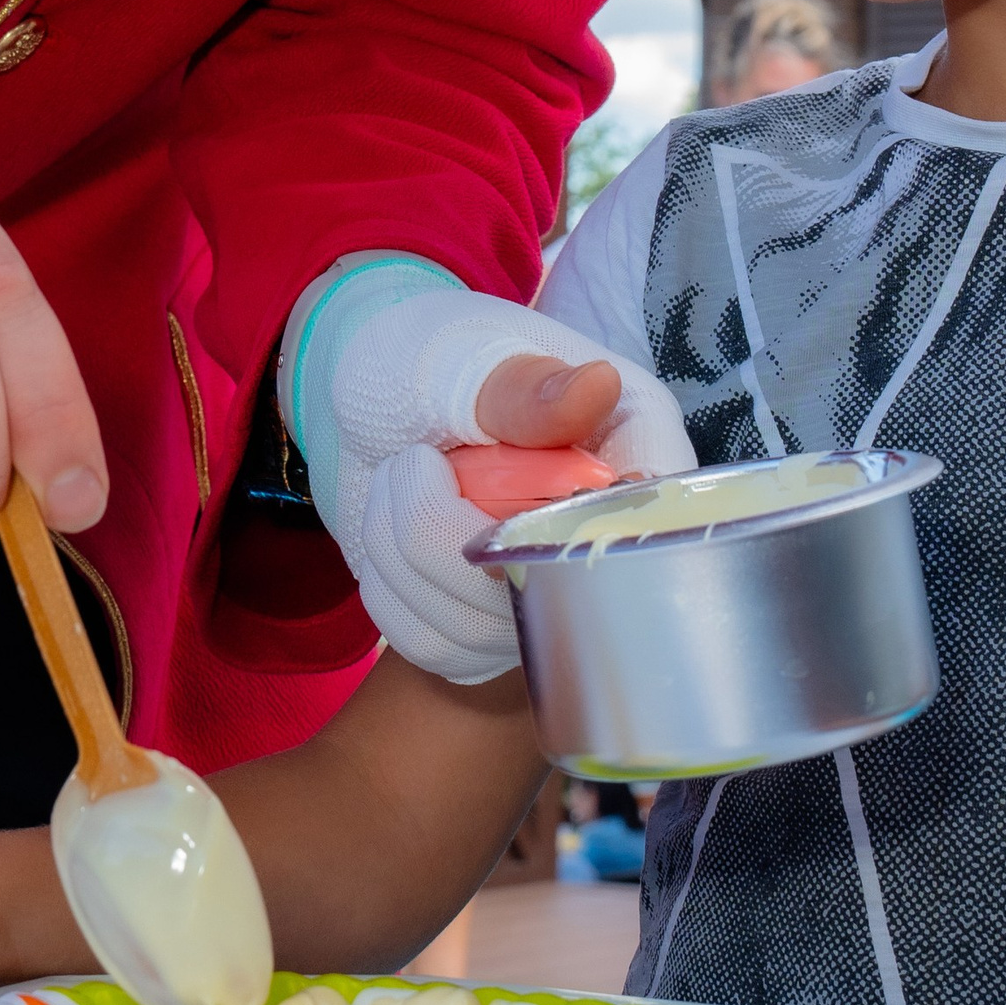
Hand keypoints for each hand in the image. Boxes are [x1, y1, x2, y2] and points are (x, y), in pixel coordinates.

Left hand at [292, 269, 694, 682]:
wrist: (352, 390)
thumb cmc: (419, 354)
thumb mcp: (459, 357)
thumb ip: (520, 387)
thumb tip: (599, 388)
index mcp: (629, 438)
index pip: (652, 514)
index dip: (583, 533)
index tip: (501, 510)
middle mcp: (602, 522)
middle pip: (557, 594)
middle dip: (451, 541)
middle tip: (410, 462)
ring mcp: (550, 582)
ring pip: (486, 632)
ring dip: (407, 559)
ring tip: (399, 478)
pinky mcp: (492, 624)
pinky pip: (441, 650)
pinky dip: (392, 594)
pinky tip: (389, 533)